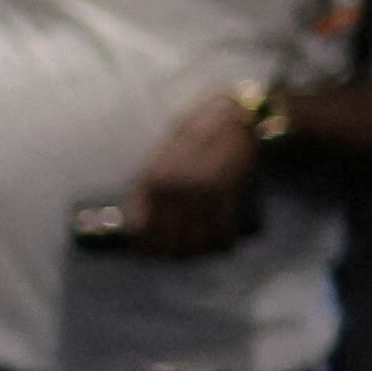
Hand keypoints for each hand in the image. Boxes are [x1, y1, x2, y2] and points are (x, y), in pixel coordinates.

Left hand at [127, 89, 263, 259]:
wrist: (233, 116)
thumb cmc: (196, 132)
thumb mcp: (161, 157)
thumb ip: (151, 186)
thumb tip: (142, 221)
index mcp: (150, 180)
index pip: (138, 227)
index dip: (144, 245)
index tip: (151, 250)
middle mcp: (172, 191)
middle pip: (166, 240)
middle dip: (171, 253)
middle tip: (179, 254)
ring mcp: (200, 195)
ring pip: (194, 241)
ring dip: (198, 252)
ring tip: (200, 251)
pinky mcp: (227, 195)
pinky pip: (221, 232)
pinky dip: (221, 243)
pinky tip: (221, 243)